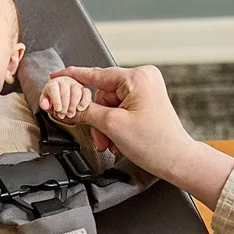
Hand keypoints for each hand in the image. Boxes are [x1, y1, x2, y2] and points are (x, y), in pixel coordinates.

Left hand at [39, 76, 91, 123]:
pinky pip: (87, 93)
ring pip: (76, 93)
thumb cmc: (54, 101)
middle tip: (62, 116)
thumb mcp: (47, 103)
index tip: (58, 110)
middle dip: (64, 106)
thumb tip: (45, 105)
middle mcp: (64, 81)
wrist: (64, 100)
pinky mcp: (84, 89)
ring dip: (73, 105)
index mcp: (53, 83)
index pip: (53, 89)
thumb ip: (44, 104)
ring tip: (70, 114)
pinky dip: (84, 102)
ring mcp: (75, 84)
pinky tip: (79, 109)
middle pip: (65, 93)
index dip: (56, 100)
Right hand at [50, 65, 190, 172]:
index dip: (74, 76)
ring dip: (106, 127)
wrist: (175, 159)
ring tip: (112, 143)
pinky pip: (120, 110)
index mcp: (137, 77)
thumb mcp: (113, 126)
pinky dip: (115, 126)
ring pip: (110, 105)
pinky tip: (119, 139)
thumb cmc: (155, 143)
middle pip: (103, 94)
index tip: (58, 75)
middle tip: (100, 139)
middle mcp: (143, 78)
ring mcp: (146, 90)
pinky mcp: (146, 101)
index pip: (97, 74)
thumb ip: (87, 113)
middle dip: (98, 119)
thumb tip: (71, 108)